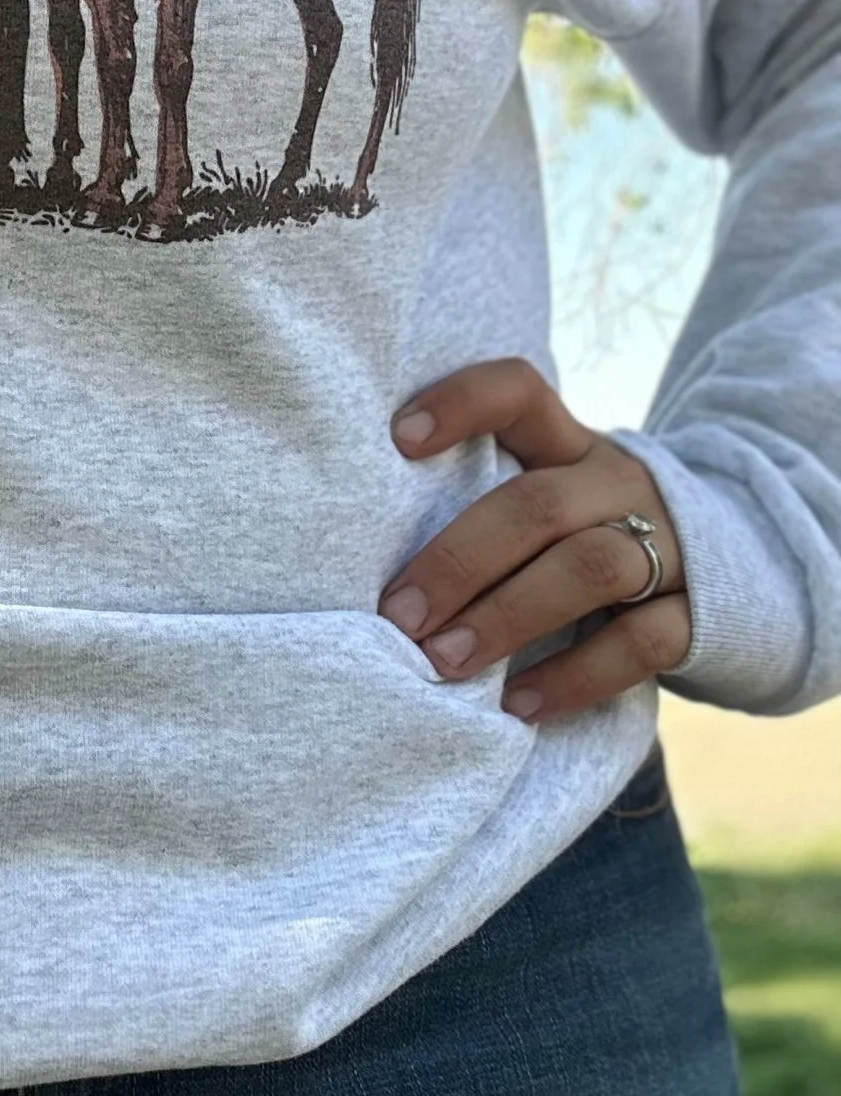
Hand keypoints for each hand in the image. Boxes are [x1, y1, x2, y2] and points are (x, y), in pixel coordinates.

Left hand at [377, 358, 690, 721]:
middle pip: (537, 505)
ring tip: (444, 663)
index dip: (462, 402)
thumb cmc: (586, 538)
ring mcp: (669, 545)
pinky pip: (640, 643)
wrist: (734, 572)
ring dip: (507, 616)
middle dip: (459, 560)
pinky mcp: (699, 613)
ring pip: (592, 567)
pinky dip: (574, 676)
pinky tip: (518, 704)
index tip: (397, 438)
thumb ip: (482, 508)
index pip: (520, 391)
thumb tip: (361, 566)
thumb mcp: (549, 499)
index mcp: (570, 444)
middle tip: (397, 615)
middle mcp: (620, 483)